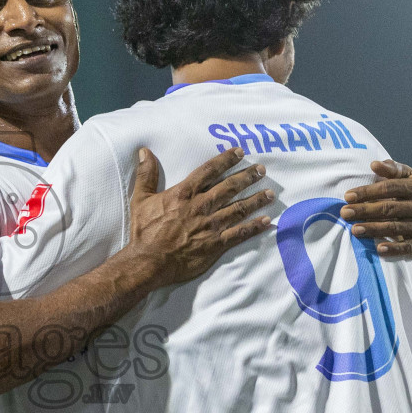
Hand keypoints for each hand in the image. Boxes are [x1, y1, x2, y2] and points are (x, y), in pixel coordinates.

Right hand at [126, 147, 275, 286]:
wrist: (149, 261)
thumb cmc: (144, 231)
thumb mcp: (141, 199)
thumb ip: (146, 174)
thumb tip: (144, 151)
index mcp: (184, 193)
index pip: (209, 171)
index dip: (226, 160)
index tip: (239, 152)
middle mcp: (201, 206)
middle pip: (230, 187)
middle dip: (247, 177)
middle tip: (261, 170)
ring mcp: (211, 225)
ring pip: (239, 208)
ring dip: (256, 200)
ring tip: (270, 193)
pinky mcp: (215, 244)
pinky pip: (239, 234)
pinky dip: (254, 227)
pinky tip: (266, 221)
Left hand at [340, 160, 411, 271]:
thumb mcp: (410, 180)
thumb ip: (393, 170)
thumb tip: (374, 164)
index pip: (390, 187)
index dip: (368, 191)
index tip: (347, 196)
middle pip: (390, 207)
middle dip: (365, 210)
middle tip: (345, 213)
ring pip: (396, 227)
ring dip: (373, 229)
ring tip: (354, 230)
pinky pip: (408, 247)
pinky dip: (394, 248)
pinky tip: (378, 249)